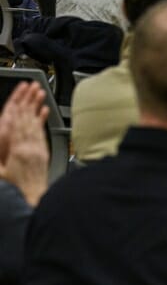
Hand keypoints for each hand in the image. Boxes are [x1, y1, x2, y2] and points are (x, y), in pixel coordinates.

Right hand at [0, 81, 50, 206]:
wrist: (34, 197)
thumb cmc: (16, 188)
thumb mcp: (0, 173)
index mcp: (16, 151)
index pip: (14, 126)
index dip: (14, 110)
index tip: (16, 97)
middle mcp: (29, 147)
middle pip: (27, 120)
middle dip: (26, 101)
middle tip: (29, 87)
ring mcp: (38, 148)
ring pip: (36, 123)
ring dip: (36, 106)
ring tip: (37, 92)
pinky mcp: (44, 152)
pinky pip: (42, 132)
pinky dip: (42, 119)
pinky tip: (44, 110)